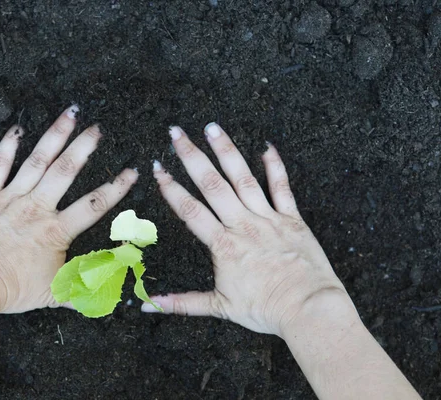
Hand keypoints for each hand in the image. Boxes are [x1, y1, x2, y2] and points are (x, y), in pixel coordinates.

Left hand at [0, 106, 137, 313]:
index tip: (131, 172)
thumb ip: (85, 288)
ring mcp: (10, 199)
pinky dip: (7, 146)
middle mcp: (36, 208)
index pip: (94, 204)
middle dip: (84, 147)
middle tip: (97, 129)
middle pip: (66, 171)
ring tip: (70, 116)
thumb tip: (113, 290)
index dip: (116, 187)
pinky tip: (18, 129)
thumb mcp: (54, 293)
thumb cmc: (10, 290)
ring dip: (55, 137)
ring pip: (37, 161)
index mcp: (56, 230)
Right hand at [143, 123, 348, 336]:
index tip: (158, 168)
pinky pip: (282, 187)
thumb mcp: (219, 307)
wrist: (308, 309)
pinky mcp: (291, 219)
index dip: (171, 188)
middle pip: (212, 185)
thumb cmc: (265, 309)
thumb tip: (147, 306)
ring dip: (226, 151)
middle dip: (192, 156)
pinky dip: (275, 166)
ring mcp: (268, 218)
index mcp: (223, 245)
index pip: (190, 210)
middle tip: (177, 133)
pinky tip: (266, 147)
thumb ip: (181, 302)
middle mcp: (243, 225)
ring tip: (212, 128)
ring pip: (243, 178)